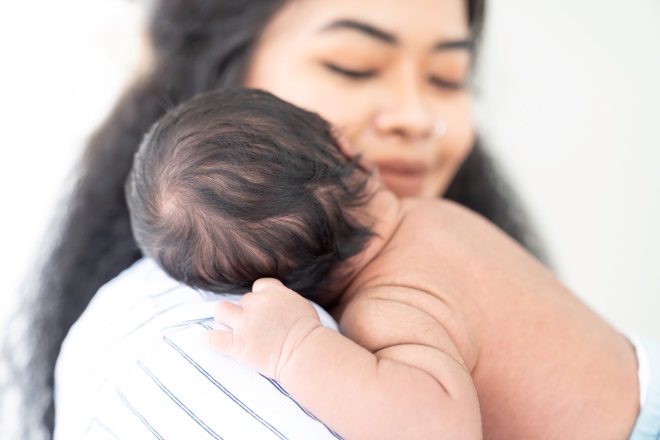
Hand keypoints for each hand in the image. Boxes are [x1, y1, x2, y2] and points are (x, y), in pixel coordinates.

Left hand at [204, 278, 322, 379]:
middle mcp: (256, 304)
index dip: (260, 297)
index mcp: (273, 292)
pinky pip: (213, 338)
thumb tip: (279, 303)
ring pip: (221, 310)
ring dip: (225, 318)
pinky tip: (209, 340)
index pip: (259, 286)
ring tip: (231, 328)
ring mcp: (245, 324)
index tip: (264, 309)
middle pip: (243, 301)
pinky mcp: (237, 345)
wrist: (305, 351)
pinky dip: (209, 339)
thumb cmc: (310, 333)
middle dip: (248, 313)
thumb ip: (285, 300)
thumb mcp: (301, 305)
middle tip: (257, 328)